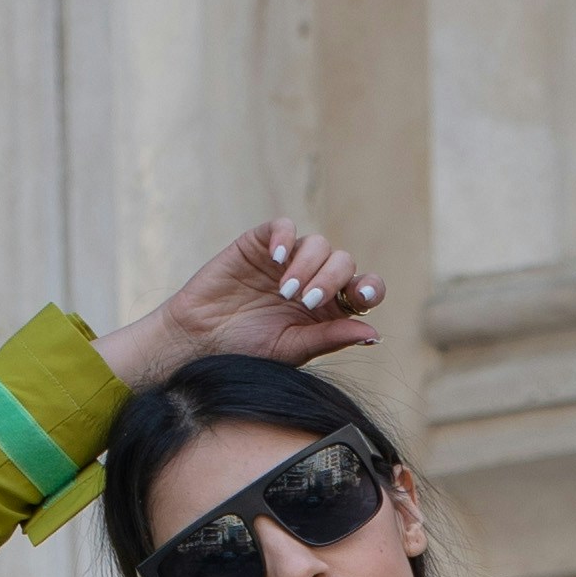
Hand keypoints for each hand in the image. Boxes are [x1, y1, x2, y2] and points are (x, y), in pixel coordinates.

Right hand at [113, 221, 384, 388]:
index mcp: (330, 308)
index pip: (363, 288)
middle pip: (343, 262)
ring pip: (317, 244)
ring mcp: (288, 259)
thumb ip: (331, 337)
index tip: (362, 296)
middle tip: (306, 302)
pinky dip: (284, 238)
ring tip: (285, 291)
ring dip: (307, 265)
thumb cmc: (248, 350)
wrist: (200, 341)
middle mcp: (314, 279)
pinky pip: (283, 226)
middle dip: (330, 280)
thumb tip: (374, 334)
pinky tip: (275, 260)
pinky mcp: (261, 244)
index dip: (370, 288)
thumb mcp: (294, 348)